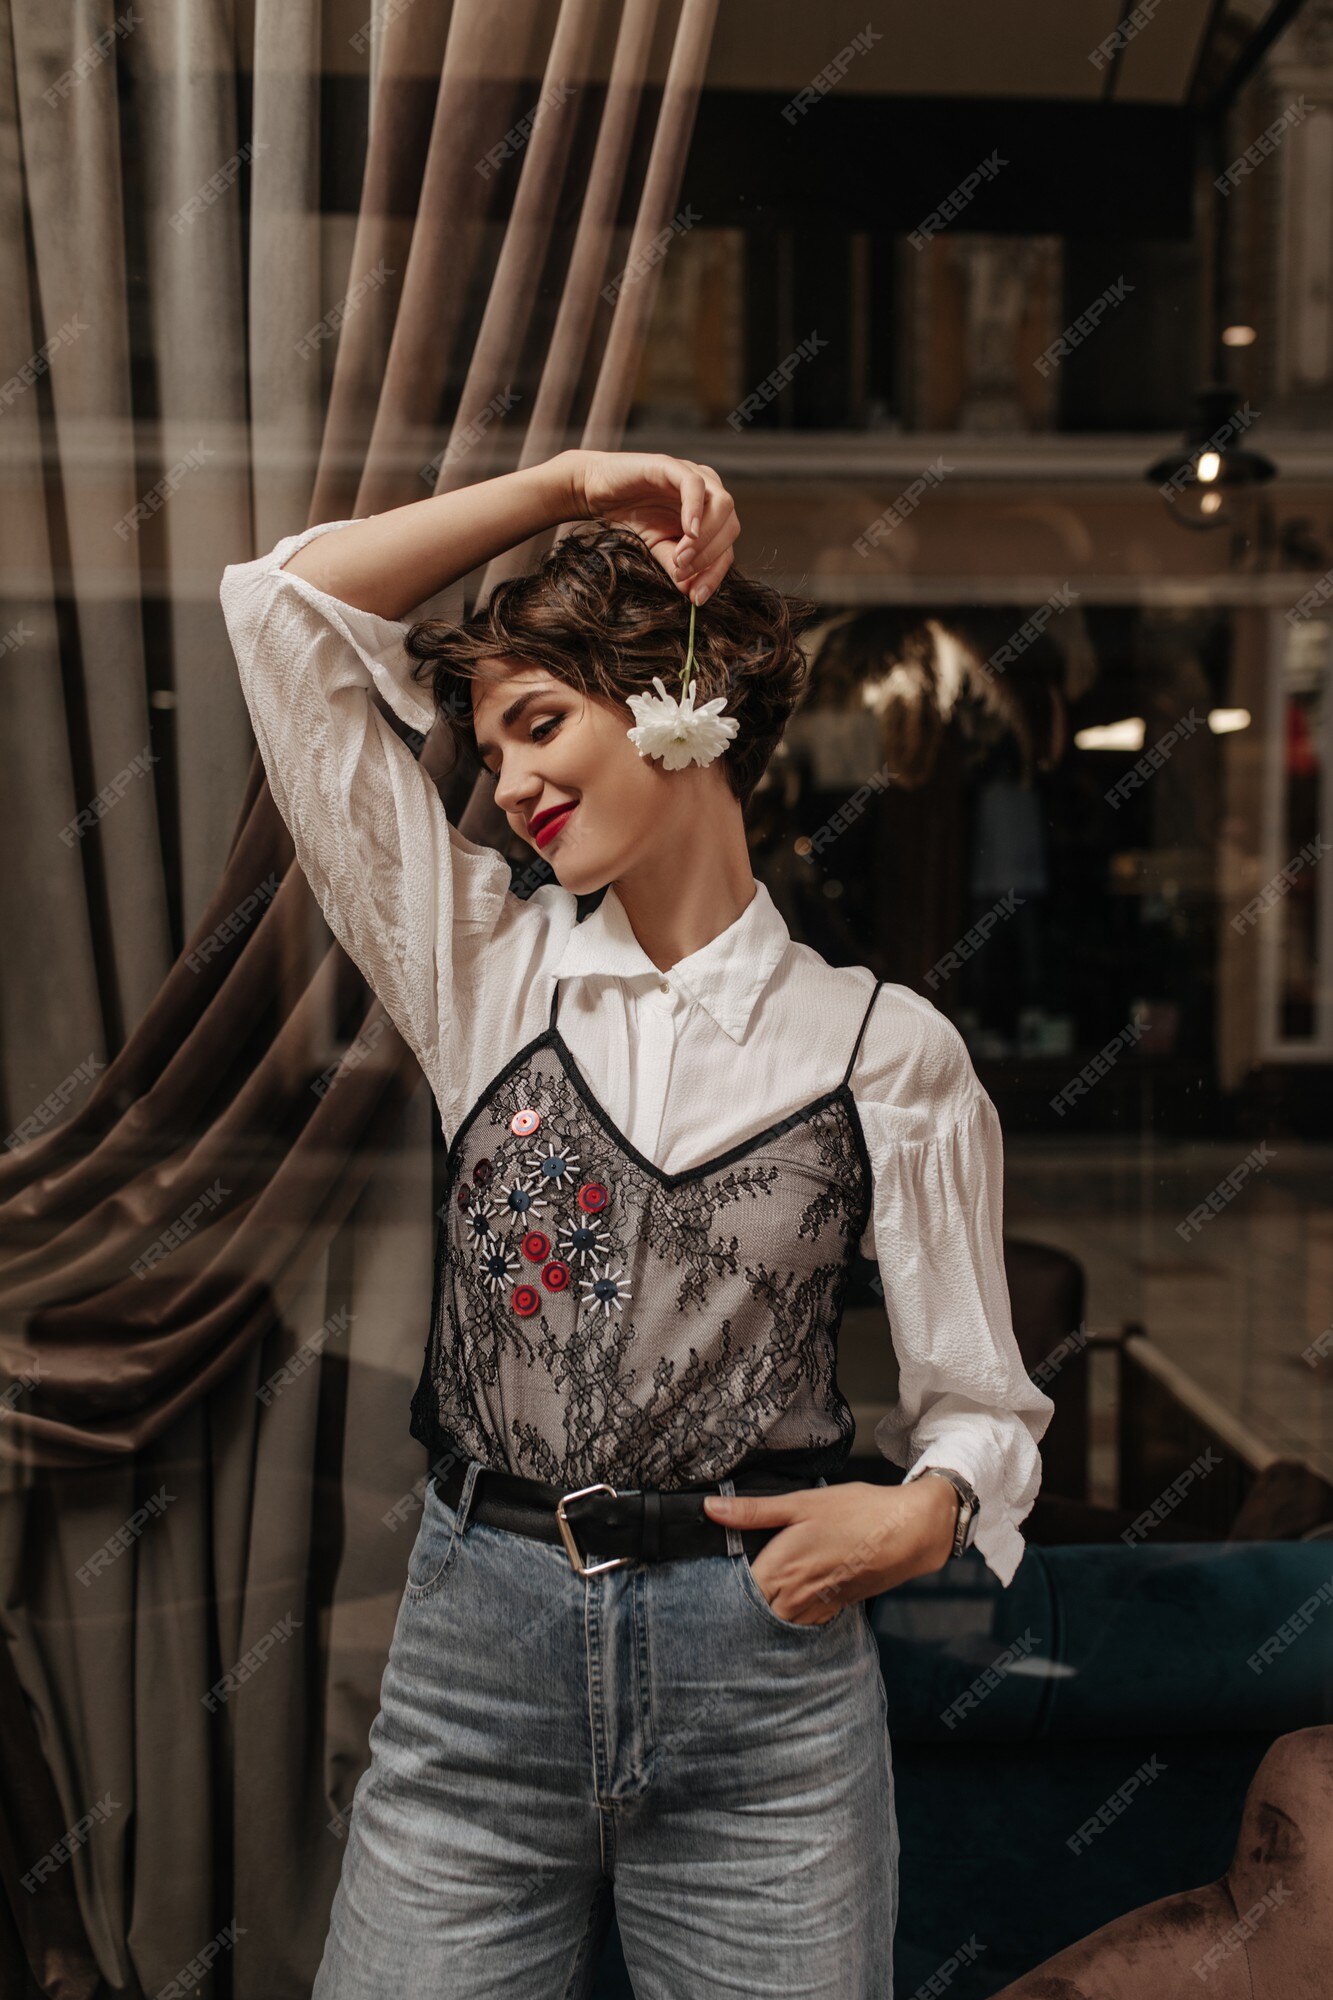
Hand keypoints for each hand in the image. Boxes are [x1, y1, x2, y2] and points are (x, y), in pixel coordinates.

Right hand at [567, 450, 739, 604]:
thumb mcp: (656, 549)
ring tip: (680, 557)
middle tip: (681, 573)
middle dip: (709, 557)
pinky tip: (689, 533)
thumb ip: (676, 566)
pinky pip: (694, 485)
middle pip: (731, 527)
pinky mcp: (673, 466)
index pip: (726, 547)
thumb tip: (692, 592)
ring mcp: (694, 476)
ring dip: (706, 537)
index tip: (696, 597)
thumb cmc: (630, 517)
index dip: (714, 574)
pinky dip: (695, 511)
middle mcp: (709, 494)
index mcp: (710, 516)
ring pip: (723, 505)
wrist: (596, 491)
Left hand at [702, 1477, 959, 1624]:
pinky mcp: (834, 1609)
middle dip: (737, 1606)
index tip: (703, 1583)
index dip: (717, 1591)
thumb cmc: (856, 1513)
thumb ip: (754, 1511)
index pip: (735, 1596)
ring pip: (777, 1622)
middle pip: (753, 1613)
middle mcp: (795, 1597)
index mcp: (781, 1570)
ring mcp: (816, 1607)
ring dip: (764, 1613)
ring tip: (752, 1597)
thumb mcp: (802, 1502)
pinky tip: (788, 1599)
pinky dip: (790, 1616)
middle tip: (718, 1595)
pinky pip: (802, 1622)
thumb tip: (710, 1508)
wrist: (908, 1532)